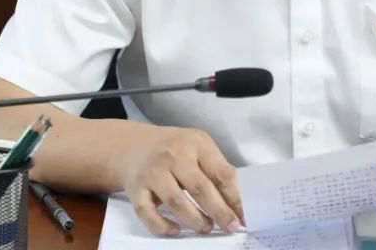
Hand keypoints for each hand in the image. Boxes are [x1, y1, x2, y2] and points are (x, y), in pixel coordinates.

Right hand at [120, 125, 243, 236]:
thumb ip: (215, 170)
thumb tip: (236, 205)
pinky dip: (161, 225)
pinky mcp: (135, 188)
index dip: (234, 198)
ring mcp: (152, 171)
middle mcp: (173, 155)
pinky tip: (175, 231)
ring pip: (175, 200)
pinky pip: (147, 212)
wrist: (134, 145)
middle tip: (229, 227)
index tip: (242, 217)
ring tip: (206, 228)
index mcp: (196, 143)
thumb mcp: (199, 148)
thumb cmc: (175, 149)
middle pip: (200, 187)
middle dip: (218, 211)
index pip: (221, 173)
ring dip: (194, 219)